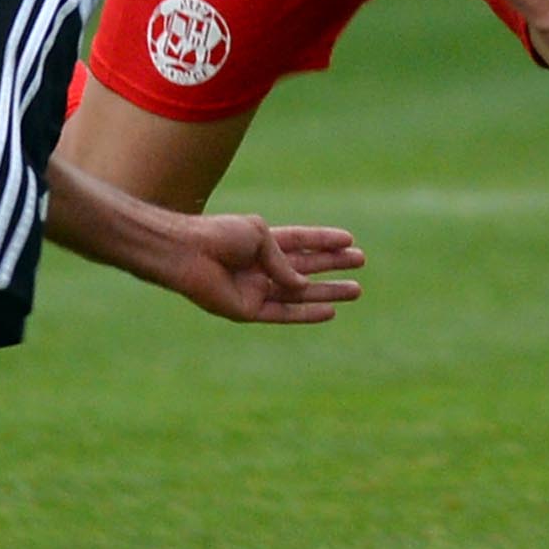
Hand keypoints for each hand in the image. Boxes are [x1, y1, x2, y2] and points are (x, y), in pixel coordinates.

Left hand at [159, 212, 365, 324]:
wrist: (188, 254)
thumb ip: (284, 261)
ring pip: (300, 293)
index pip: (300, 240)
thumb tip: (303, 287)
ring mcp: (256, 288)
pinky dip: (307, 313)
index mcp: (260, 241)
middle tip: (361, 261)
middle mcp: (260, 266)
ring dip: (328, 291)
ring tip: (357, 290)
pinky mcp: (248, 310)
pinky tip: (331, 312)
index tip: (349, 239)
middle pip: (305, 266)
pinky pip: (284, 313)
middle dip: (333, 264)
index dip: (324, 240)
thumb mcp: (259, 236)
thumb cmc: (219, 235)